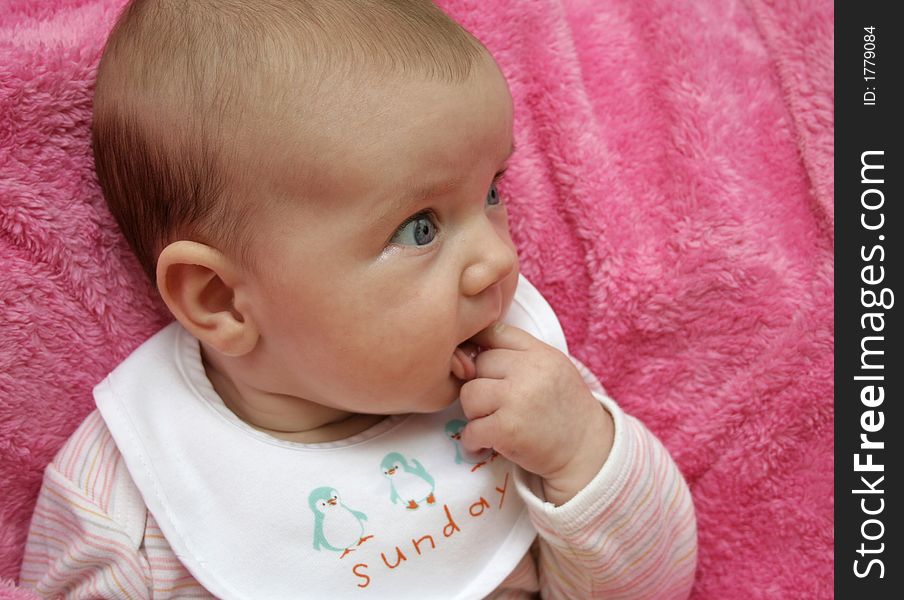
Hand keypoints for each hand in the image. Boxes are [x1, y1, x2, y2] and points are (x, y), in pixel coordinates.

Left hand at [459, 322, 613, 504]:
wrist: (586, 452)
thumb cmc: (565, 409)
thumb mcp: (553, 369)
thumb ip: (522, 354)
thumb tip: (473, 344)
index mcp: (541, 353)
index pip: (495, 332)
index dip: (480, 347)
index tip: (480, 366)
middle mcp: (529, 371)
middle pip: (478, 364)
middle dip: (480, 384)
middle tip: (492, 404)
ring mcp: (517, 399)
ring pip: (469, 394)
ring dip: (474, 412)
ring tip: (490, 422)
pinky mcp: (507, 429)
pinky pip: (470, 429)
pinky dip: (473, 440)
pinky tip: (485, 443)